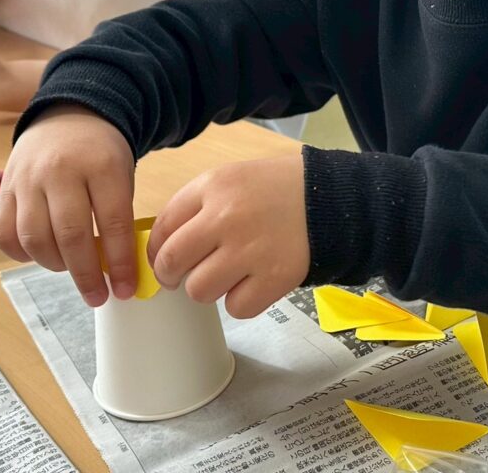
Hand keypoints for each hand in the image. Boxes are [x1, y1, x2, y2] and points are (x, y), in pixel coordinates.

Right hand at [0, 106, 137, 306]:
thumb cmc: (101, 155)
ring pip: (34, 237)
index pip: (113, 222)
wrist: (68, 117)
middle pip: (70, 234)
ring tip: (73, 269)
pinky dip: (22, 254)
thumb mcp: (122, 175)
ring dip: (55, 265)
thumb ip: (118, 217)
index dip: (120, 262)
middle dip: (86, 274)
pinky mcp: (5, 189)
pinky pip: (5, 233)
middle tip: (98, 296)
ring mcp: (28, 179)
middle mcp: (61, 172)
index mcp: (102, 166)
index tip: (126, 289)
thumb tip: (119, 271)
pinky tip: (41, 255)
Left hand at [147, 154, 309, 318]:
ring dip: (210, 288)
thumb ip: (197, 206)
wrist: (332, 197)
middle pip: (172, 262)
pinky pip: (236, 308)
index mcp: (213, 186)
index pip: (162, 227)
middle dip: (171, 276)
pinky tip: (254, 282)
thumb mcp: (233, 179)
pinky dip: (243, 301)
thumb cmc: (280, 189)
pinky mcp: (274, 277)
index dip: (156, 251)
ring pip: (199, 290)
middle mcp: (226, 217)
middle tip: (183, 277)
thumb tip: (162, 247)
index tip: (162, 261)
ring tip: (229, 274)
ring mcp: (250, 249)